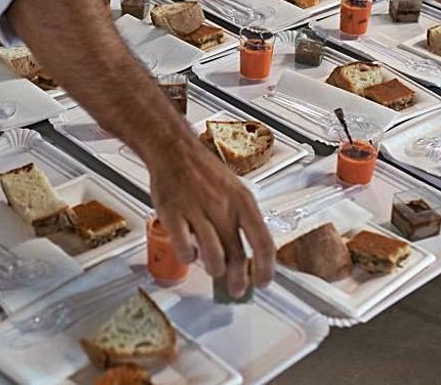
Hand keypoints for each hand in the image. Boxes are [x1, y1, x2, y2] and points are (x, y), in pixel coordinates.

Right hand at [148, 140, 274, 297]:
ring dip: (215, 271)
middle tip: (236, 289)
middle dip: (239, 280)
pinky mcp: (173, 214)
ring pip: (213, 257)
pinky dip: (189, 258)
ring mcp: (197, 210)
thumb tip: (251, 252)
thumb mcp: (235, 190)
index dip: (266, 269)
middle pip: (238, 256)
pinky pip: (184, 248)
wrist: (174, 150)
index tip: (264, 282)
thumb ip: (242, 220)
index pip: (263, 243)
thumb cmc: (204, 171)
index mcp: (243, 201)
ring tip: (213, 271)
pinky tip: (190, 254)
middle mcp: (223, 206)